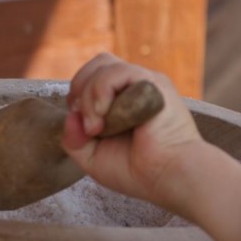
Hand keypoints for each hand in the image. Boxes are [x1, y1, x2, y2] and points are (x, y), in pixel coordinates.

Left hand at [62, 53, 240, 240]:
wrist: (170, 177)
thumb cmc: (140, 172)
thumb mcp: (94, 158)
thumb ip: (74, 139)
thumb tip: (70, 116)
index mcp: (125, 99)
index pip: (94, 76)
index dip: (79, 96)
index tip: (84, 127)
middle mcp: (136, 86)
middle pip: (97, 63)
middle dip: (79, 89)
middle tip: (88, 123)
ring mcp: (146, 82)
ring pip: (104, 65)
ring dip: (89, 95)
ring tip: (97, 126)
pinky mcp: (154, 83)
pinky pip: (119, 71)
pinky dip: (102, 91)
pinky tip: (105, 115)